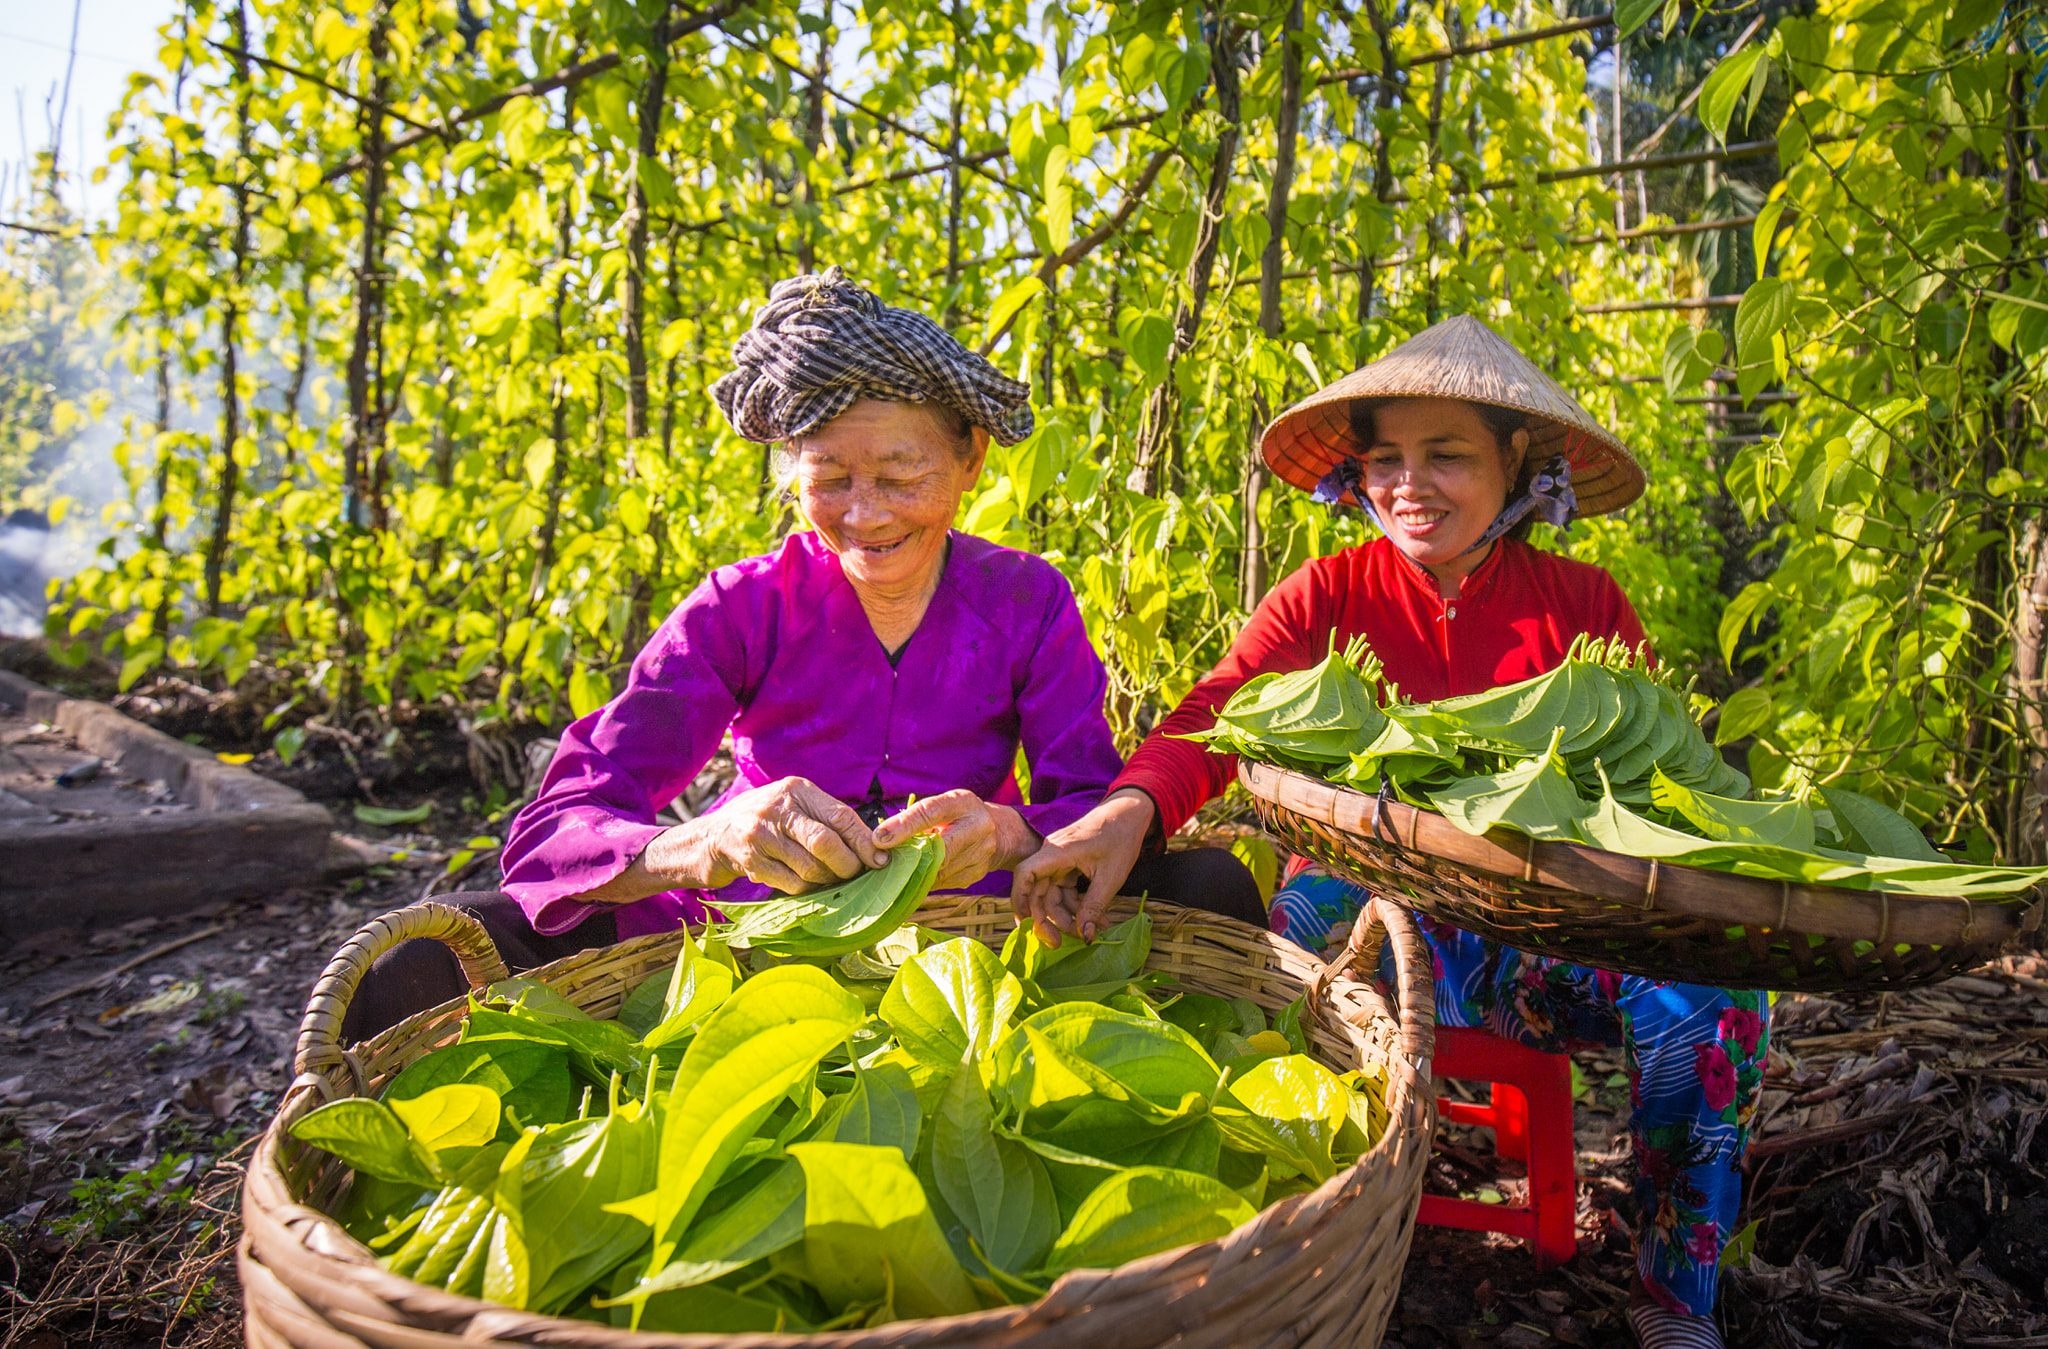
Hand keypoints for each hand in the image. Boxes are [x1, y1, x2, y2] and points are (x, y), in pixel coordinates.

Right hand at [663, 776, 886, 893]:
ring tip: (832, 880)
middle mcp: (778, 808)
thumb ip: (825, 817)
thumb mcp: (792, 806)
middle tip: (857, 875)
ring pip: (810, 867)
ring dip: (828, 880)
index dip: (864, 841)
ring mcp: (760, 835)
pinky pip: (792, 883)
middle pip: (826, 842)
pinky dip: (807, 888)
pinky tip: (809, 885)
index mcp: (796, 790)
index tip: (881, 860)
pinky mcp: (749, 861)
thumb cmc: (764, 822)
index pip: (841, 815)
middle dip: (849, 864)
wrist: (709, 837)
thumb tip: (873, 842)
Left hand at [873, 789, 1036, 890]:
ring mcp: (982, 852)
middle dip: (911, 858)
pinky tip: (918, 877)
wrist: (1000, 834)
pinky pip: (945, 882)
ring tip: (897, 872)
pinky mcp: (978, 873)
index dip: (904, 826)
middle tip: (886, 864)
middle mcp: (977, 826)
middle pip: (940, 848)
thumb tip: (882, 839)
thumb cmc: (959, 816)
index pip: (930, 811)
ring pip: (941, 870)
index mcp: (963, 803)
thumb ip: (918, 818)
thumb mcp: (944, 806)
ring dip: (916, 872)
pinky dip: (928, 881)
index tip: (880, 838)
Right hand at [1008, 788, 1153, 947]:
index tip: (1025, 925)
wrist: (1129, 813)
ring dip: (1067, 915)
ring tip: (1092, 930)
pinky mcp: (1067, 864)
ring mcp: (1058, 860)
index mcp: (1056, 852)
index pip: (1025, 875)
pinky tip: (1095, 919)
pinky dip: (1076, 905)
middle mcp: (1051, 855)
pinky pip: (1064, 890)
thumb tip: (1085, 937)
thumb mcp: (1110, 877)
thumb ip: (1094, 907)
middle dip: (1048, 920)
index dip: (1019, 901)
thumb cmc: (1120, 838)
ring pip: (1052, 895)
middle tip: (1059, 944)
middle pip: (1038, 892)